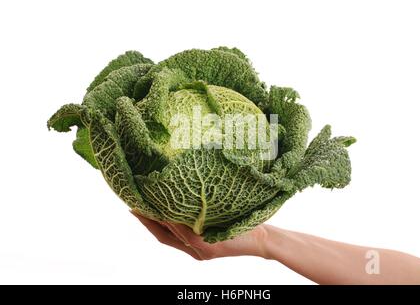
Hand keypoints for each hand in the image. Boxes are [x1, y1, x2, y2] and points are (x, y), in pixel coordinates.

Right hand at [131, 211, 267, 259]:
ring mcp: (200, 250)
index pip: (165, 233)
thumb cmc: (243, 226)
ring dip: (156, 219)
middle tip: (133, 205)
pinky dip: (174, 222)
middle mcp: (194, 249)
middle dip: (146, 221)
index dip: (148, 222)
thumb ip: (200, 215)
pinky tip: (167, 211)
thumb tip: (186, 192)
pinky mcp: (208, 248)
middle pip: (163, 236)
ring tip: (145, 205)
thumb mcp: (217, 221)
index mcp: (194, 244)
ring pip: (172, 234)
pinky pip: (185, 234)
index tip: (135, 207)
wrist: (263, 240)